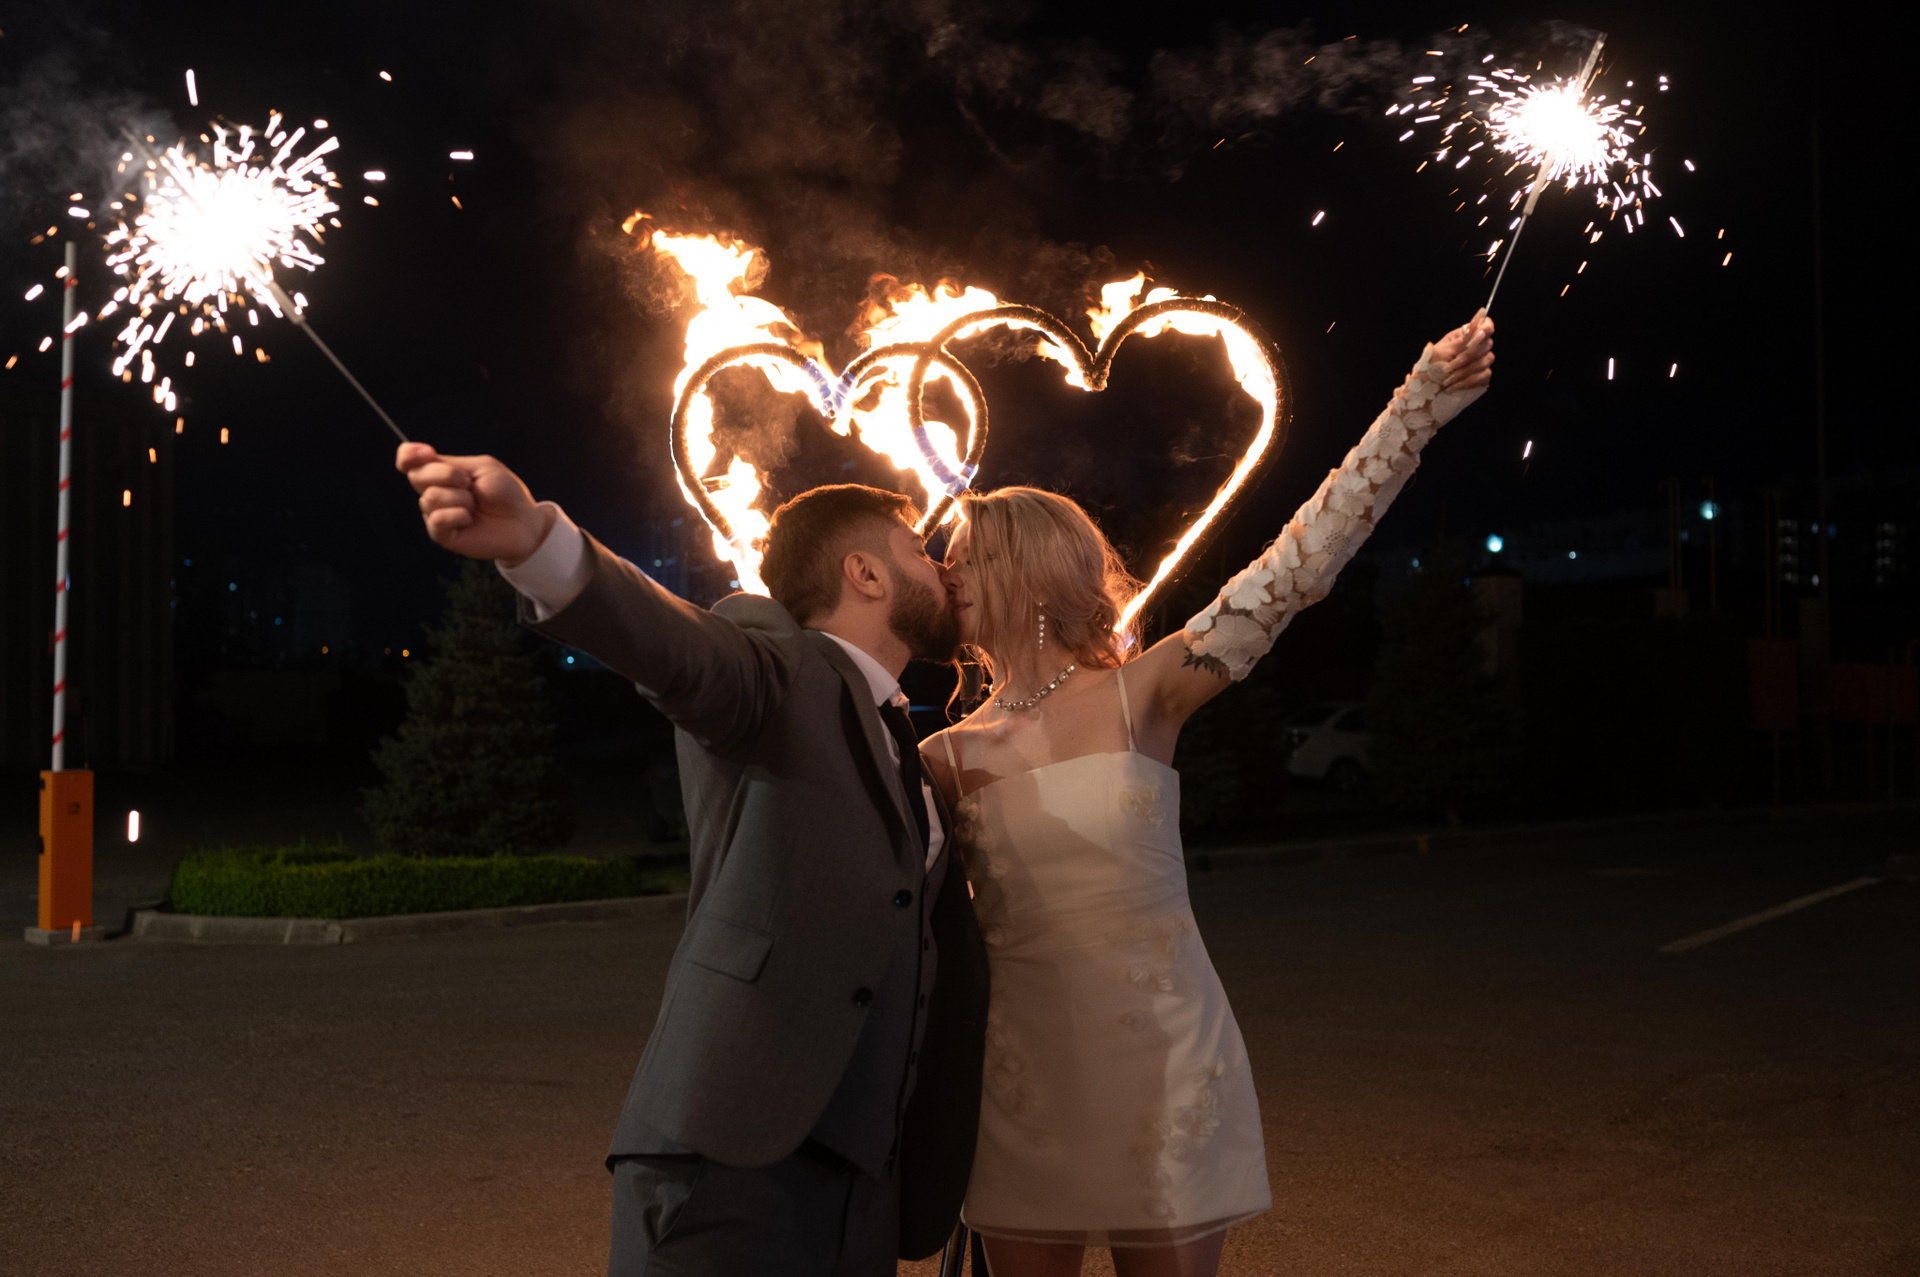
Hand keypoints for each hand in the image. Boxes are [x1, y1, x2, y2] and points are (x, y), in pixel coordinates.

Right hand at [396, 443, 553, 564]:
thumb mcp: (481, 467)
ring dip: (460, 498)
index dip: (409, 454)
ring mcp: (437, 513)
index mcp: (441, 472)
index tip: (426, 452)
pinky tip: (470, 519)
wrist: (523, 521)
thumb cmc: (506, 493)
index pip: (409, 460)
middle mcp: (435, 492)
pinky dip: (457, 515)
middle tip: (469, 482)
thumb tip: (423, 459)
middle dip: (445, 474)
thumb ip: (450, 463)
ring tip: (475, 504)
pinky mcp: (443, 535)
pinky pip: (437, 520)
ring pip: (429, 498)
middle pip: (416, 475)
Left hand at [1430, 311, 1494, 422]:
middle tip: (1449, 367)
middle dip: (1467, 356)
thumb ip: (1461, 341)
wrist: (1425, 388)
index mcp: (1465, 335)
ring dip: (1465, 371)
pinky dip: (1468, 381)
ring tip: (1447, 380)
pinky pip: (1484, 376)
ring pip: (1486, 361)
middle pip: (1487, 344)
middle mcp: (1476, 346)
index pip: (1486, 325)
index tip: (1481, 333)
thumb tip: (1478, 325)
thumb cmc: (1430, 366)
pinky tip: (1454, 386)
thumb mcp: (1441, 351)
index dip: (1487, 328)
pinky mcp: (1482, 377)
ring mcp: (1481, 362)